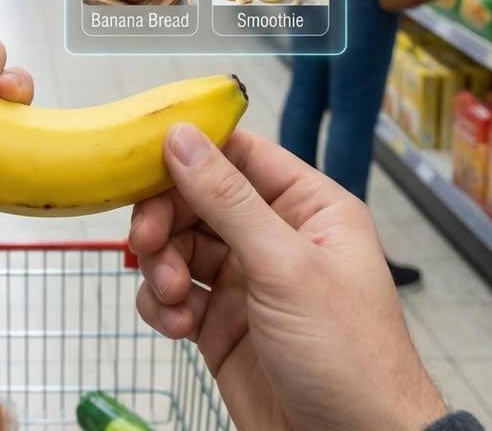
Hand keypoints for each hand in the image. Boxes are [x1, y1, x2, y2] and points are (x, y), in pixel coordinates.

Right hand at [130, 126, 445, 430]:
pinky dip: (163, 305)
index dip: (191, 151)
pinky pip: (173, 293)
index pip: (238, 153)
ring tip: (171, 297)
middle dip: (166, 218)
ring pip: (178, 244)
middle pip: (197, 198)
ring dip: (162, 265)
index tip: (144, 161)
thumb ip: (228, 199)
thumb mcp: (285, 267)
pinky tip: (176, 327)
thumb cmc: (348, 357)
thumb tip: (180, 136)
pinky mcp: (219, 323)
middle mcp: (274, 235)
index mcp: (307, 207)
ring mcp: (245, 280)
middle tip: (147, 242)